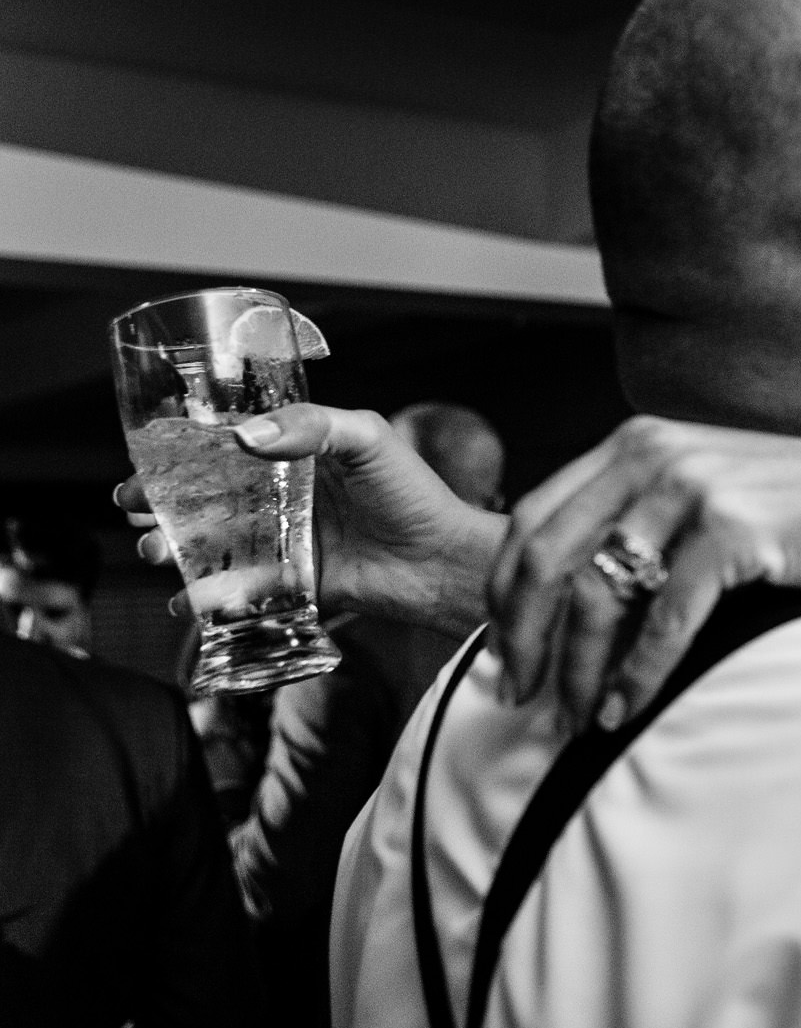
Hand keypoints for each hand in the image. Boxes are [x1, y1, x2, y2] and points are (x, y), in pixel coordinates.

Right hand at [116, 404, 505, 635]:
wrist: (444, 561)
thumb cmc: (413, 493)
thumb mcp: (366, 439)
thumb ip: (311, 426)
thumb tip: (245, 437)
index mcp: (296, 456)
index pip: (226, 450)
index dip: (180, 455)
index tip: (144, 459)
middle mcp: (284, 499)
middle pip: (207, 498)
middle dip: (161, 504)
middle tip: (131, 508)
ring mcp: (286, 543)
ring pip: (215, 545)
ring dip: (175, 549)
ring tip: (155, 551)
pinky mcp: (294, 585)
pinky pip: (242, 591)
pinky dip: (210, 597)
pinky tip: (188, 601)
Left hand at [490, 416, 800, 728]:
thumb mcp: (710, 494)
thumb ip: (644, 519)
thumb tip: (573, 596)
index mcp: (636, 442)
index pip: (532, 521)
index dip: (504, 599)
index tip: (501, 658)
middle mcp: (655, 453)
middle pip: (545, 558)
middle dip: (522, 639)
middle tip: (517, 699)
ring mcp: (695, 487)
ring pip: (596, 593)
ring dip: (577, 668)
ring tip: (576, 719)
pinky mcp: (735, 528)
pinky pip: (663, 617)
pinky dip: (636, 673)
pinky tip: (626, 710)